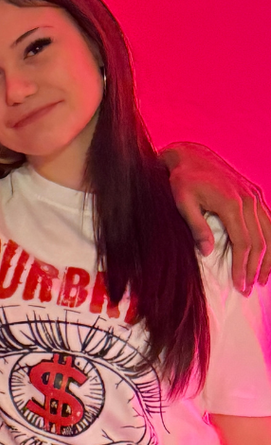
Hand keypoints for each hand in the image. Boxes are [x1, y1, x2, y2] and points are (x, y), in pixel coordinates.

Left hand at [163, 142, 270, 292]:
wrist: (191, 156)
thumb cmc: (182, 180)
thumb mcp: (182, 201)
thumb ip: (196, 226)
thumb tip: (207, 252)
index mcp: (232, 204)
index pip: (243, 243)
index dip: (242, 266)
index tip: (239, 285)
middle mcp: (250, 200)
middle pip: (261, 241)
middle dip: (256, 268)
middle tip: (248, 289)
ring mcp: (256, 195)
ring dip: (270, 258)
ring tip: (263, 279)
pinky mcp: (256, 193)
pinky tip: (269, 255)